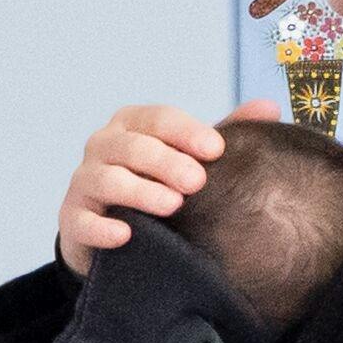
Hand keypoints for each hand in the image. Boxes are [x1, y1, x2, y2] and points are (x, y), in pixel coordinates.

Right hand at [56, 106, 217, 260]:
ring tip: (172, 205)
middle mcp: (104, 145)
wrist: (113, 229)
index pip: (159, 118)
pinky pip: (83, 221)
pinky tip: (126, 235)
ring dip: (140, 191)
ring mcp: (84, 181)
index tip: (217, 149)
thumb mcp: (188, 156)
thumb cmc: (156, 183)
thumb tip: (269, 108)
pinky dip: (103, 228)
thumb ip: (224, 133)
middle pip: (133, 146)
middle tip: (198, 181)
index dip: (187, 132)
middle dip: (166, 162)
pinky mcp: (73, 219)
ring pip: (107, 179)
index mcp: (133, 124)